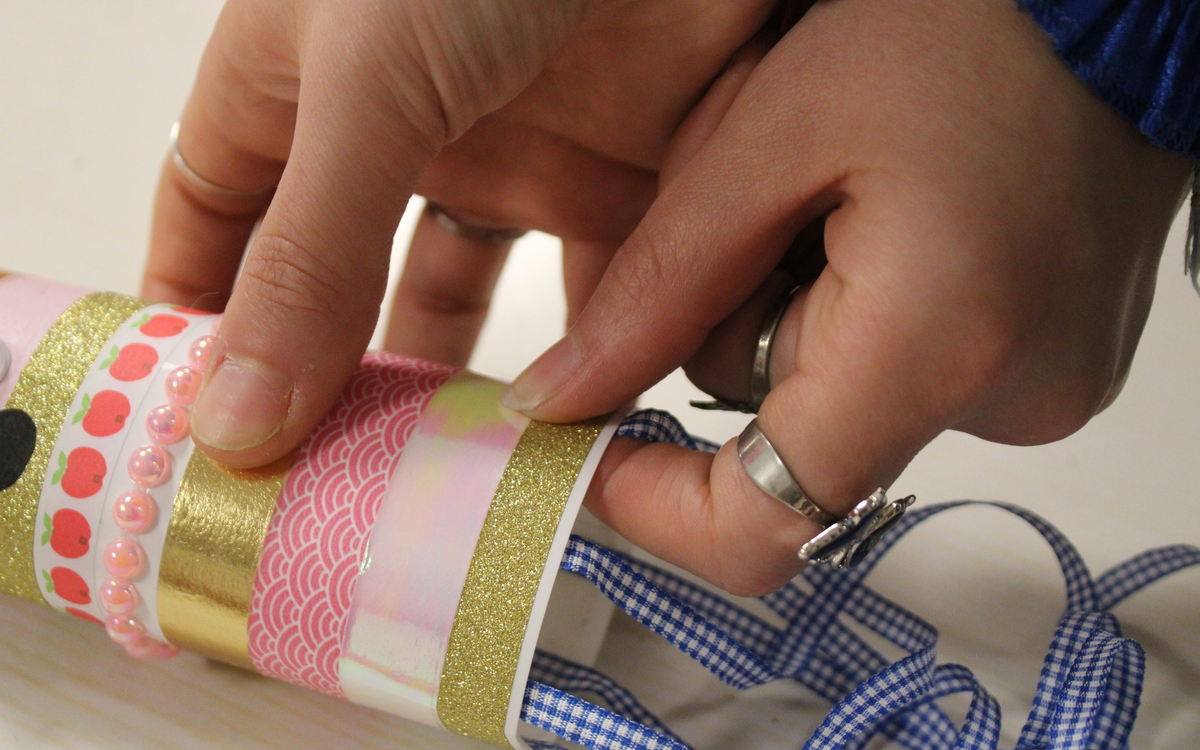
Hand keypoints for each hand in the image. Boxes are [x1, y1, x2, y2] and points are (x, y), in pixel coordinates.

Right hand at [142, 0, 774, 466]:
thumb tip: (235, 418)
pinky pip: (584, 297)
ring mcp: (505, 159)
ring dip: (451, 393)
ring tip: (435, 491)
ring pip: (461, 303)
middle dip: (327, 384)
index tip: (197, 431)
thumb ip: (312, 251)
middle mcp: (396, 133)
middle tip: (318, 494)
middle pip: (338, 286)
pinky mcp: (610, 182)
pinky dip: (581, 366)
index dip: (198, 319)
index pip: (218, 220)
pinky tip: (563, 441)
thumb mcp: (369, 82)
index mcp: (300, 88)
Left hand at [511, 0, 1194, 594]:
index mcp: (935, 344)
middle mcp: (1004, 399)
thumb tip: (564, 395)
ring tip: (837, 192)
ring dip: (793, 306)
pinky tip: (882, 216)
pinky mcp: (1046, 369)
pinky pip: (893, 375)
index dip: (654, 507)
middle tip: (765, 206)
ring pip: (830, 398)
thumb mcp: (767, 137)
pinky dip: (855, 309)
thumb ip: (658, 285)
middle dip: (733, 327)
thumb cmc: (967, 24)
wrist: (1119, 3)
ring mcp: (1034, 391)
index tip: (590, 440)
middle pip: (781, 436)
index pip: (762, 521)